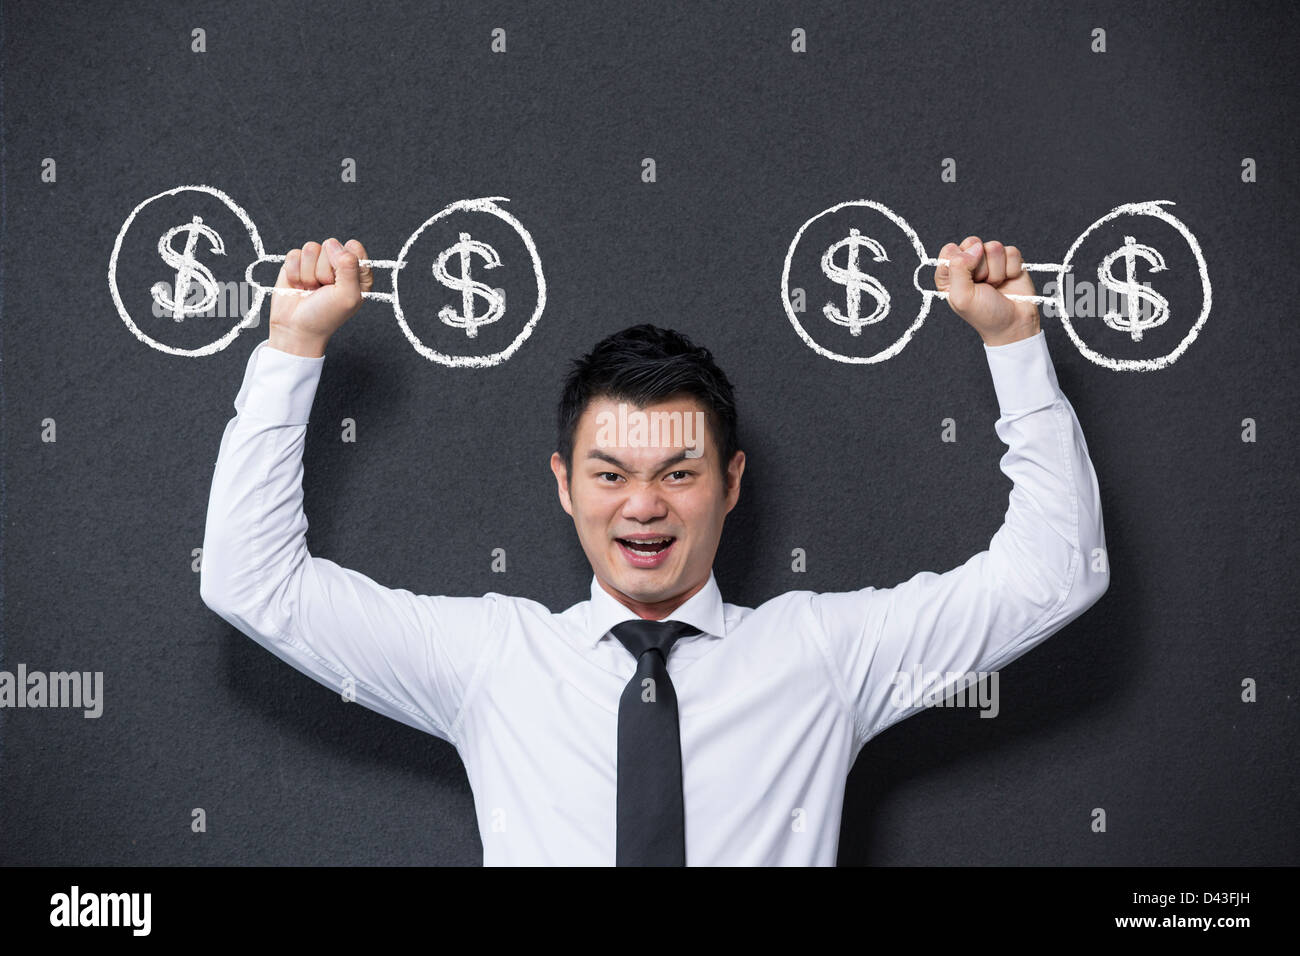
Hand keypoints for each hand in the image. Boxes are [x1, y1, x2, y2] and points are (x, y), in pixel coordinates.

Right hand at [268, 238, 372, 356]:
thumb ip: (349, 267)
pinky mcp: (297, 263)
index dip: (344, 263)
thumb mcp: (347, 295)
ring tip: (311, 289)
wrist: (296, 328)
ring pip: (311, 248)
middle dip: (324, 271)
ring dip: (308, 273)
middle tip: (323, 289)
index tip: (340, 282)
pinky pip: (294, 254)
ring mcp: (317, 262)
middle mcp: (338, 264)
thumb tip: (334, 244)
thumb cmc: (326, 316)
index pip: (354, 248)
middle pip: (330, 246)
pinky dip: (294, 273)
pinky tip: (298, 286)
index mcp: (358, 272)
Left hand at [934, 236, 1040, 346]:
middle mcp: (968, 264)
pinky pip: (1012, 252)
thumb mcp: (962, 296)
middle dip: (981, 266)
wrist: (1014, 324)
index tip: (968, 280)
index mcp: (950, 273)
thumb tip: (974, 246)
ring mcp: (989, 260)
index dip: (961, 262)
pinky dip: (1012, 269)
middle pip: (972, 243)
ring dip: (997, 271)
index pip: (950, 250)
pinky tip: (1008, 281)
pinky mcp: (1009, 260)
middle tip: (982, 284)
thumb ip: (958, 267)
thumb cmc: (985, 314)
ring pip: (994, 246)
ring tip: (995, 285)